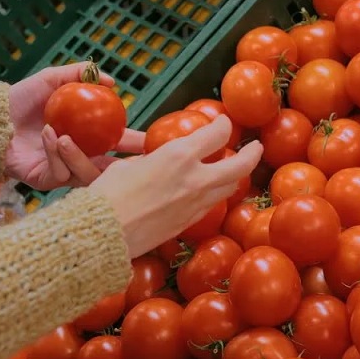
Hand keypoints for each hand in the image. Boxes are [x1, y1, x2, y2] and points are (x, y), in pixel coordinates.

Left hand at [5, 62, 144, 189]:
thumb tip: (112, 81)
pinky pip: (62, 172)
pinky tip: (50, 135)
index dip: (135, 143)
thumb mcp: (52, 80)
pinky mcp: (47, 181)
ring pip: (89, 175)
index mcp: (85, 137)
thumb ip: (80, 75)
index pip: (117, 142)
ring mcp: (64, 171)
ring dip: (83, 156)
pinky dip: (57, 153)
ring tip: (67, 135)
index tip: (152, 141)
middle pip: (112, 168)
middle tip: (140, 158)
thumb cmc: (19, 100)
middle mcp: (78, 157)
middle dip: (128, 165)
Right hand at [89, 115, 262, 258]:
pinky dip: (215, 194)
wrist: (103, 235)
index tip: (223, 123)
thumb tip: (156, 162)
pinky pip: (211, 204)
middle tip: (256, 147)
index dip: (224, 125)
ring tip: (232, 170)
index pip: (217, 134)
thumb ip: (151, 161)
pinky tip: (208, 191)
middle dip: (251, 154)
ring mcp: (196, 204)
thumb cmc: (108, 195)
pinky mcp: (189, 223)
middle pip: (240, 165)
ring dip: (234, 176)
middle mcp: (195, 178)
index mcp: (179, 155)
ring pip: (228, 188)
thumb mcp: (127, 165)